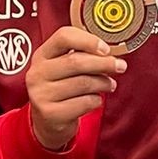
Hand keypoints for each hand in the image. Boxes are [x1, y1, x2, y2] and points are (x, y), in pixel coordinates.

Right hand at [25, 26, 127, 149]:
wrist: (48, 122)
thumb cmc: (62, 89)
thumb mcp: (63, 68)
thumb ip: (82, 55)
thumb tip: (110, 52)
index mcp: (42, 55)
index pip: (63, 37)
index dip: (88, 40)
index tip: (106, 49)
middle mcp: (37, 73)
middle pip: (76, 61)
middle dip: (104, 63)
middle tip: (120, 66)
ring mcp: (41, 94)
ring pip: (83, 83)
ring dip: (103, 83)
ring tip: (109, 85)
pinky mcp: (50, 113)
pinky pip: (84, 103)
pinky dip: (96, 100)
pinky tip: (95, 99)